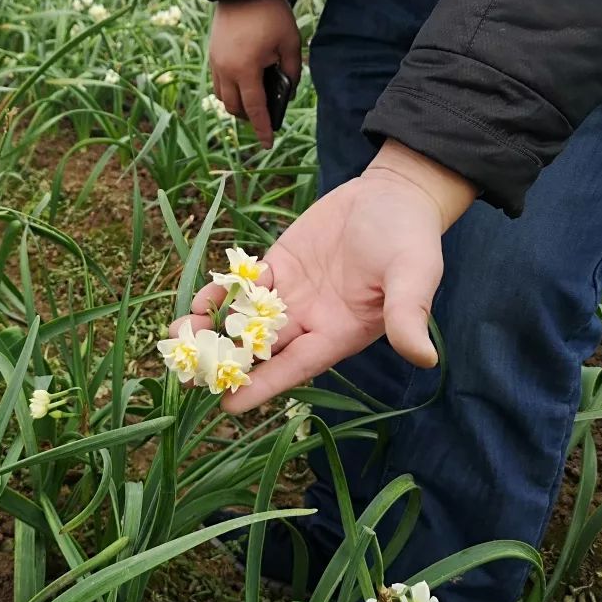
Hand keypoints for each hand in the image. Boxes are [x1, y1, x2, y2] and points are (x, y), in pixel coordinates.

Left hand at [172, 141, 478, 413]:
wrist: (396, 195)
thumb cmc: (411, 238)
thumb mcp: (414, 275)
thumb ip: (409, 315)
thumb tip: (424, 358)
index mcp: (340, 333)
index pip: (296, 367)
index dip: (264, 387)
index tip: (229, 406)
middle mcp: (311, 320)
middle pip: (262, 350)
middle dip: (225, 363)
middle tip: (185, 377)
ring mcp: (292, 294)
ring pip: (245, 320)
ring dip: (213, 329)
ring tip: (177, 337)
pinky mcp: (279, 265)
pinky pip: (244, 286)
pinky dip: (220, 294)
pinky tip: (196, 302)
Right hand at [209, 0, 301, 147]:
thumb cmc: (270, 13)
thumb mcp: (290, 41)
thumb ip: (292, 70)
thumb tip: (288, 89)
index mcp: (246, 70)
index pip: (256, 108)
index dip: (263, 128)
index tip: (267, 143)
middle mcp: (226, 71)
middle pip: (234, 108)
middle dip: (249, 117)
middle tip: (264, 116)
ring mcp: (216, 63)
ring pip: (223, 97)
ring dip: (236, 104)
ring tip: (253, 99)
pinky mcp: (212, 54)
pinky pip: (218, 82)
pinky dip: (229, 89)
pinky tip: (243, 82)